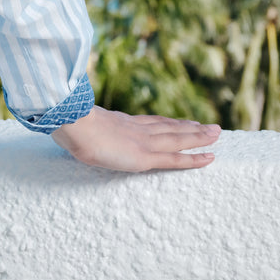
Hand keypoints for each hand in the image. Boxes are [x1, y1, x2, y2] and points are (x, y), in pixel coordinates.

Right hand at [52, 106, 219, 173]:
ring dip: (199, 136)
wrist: (72, 125)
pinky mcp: (146, 157)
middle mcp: (136, 130)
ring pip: (178, 139)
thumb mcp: (72, 123)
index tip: (181, 121)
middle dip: (189, 127)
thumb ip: (77, 124)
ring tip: (216, 134)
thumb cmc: (67, 123)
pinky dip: (193, 158)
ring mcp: (143, 142)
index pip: (150, 122)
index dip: (168, 121)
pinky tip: (209, 157)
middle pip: (169, 127)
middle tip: (209, 126)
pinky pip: (175, 159)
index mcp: (120, 122)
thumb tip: (62, 122)